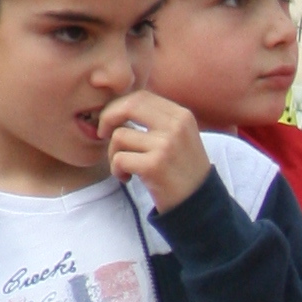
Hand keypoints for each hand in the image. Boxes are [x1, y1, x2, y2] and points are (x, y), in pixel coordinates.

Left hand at [97, 89, 211, 211]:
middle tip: (102, 134)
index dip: (119, 106)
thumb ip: (156, 120)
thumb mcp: (179, 137)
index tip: (112, 122)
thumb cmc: (182, 171)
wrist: (199, 205)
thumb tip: (119, 105)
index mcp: (181, 116)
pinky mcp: (154, 166)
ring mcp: (166, 145)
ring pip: (119, 136)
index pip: (141, 97)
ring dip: (113, 154)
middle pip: (128, 106)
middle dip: (107, 118)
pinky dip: (117, 170)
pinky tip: (127, 178)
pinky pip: (119, 159)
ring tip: (124, 167)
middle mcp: (176, 126)